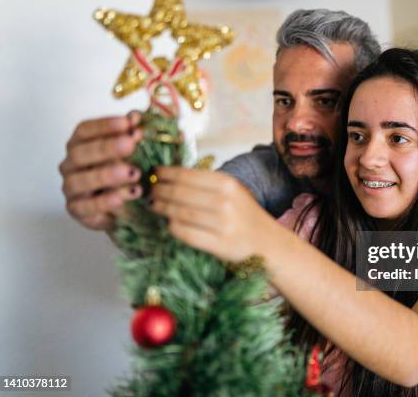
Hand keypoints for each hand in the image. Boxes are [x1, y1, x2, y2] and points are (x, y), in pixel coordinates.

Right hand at [59, 111, 143, 229]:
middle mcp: (71, 164)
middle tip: (130, 144)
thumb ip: (133, 134)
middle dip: (106, 147)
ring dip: (106, 175)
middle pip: (80, 153)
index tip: (127, 123)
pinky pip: (85, 206)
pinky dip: (103, 202)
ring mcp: (71, 188)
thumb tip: (136, 116)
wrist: (125, 208)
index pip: (84, 130)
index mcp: (81, 145)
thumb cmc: (126, 173)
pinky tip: (121, 198)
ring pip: (79, 180)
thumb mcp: (134, 152)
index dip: (104, 125)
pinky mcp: (77, 210)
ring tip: (133, 173)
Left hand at [151, 167, 275, 261]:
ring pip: (179, 213)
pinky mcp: (218, 244)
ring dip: (162, 208)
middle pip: (179, 193)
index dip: (165, 174)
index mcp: (227, 183)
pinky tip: (169, 224)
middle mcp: (224, 201)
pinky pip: (185, 233)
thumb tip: (171, 177)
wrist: (268, 243)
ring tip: (154, 205)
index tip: (154, 173)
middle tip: (149, 191)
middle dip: (159, 191)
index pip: (187, 175)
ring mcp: (222, 224)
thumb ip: (207, 184)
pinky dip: (173, 227)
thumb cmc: (246, 216)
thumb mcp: (232, 192)